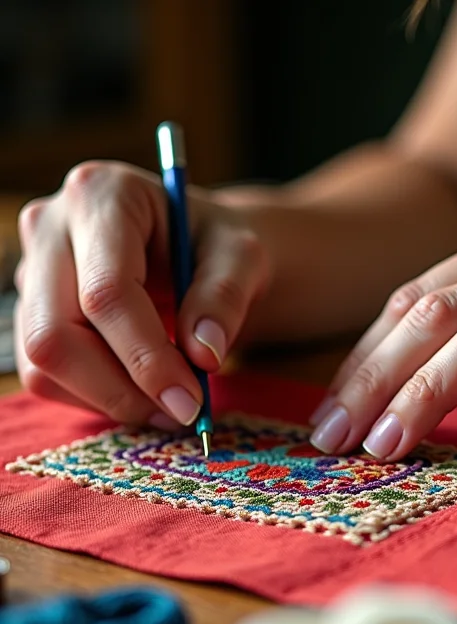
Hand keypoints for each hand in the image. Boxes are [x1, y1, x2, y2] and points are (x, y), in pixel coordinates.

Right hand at [15, 161, 270, 425]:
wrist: (199, 248)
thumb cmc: (218, 245)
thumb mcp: (242, 257)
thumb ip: (225, 297)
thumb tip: (202, 355)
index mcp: (102, 195)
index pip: (106, 292)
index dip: (145, 357)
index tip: (190, 400)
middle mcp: (51, 227)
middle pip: (56, 333)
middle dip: (121, 388)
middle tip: (182, 412)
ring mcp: (33, 271)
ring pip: (44, 362)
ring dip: (110, 399)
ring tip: (171, 406)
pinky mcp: (33, 310)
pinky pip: (46, 374)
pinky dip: (96, 397)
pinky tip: (144, 394)